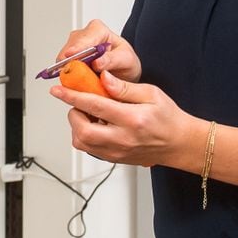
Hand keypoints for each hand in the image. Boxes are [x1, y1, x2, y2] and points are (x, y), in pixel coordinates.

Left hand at [48, 69, 199, 169]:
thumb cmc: (168, 118)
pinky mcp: (114, 159)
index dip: (73, 96)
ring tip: (90, 114)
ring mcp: (116, 152)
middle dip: (73, 113)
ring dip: (78, 126)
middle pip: (82, 131)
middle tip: (81, 103)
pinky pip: (89, 149)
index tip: (58, 90)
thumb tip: (103, 78)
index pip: (95, 106)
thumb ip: (124, 87)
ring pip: (82, 143)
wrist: (179, 143)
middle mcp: (122, 139)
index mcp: (132, 119)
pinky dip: (85, 136)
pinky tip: (97, 125)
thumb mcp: (151, 93)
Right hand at [56, 21, 140, 81]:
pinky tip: (80, 82)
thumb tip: (97, 62)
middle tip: (78, 78)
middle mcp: (82, 36)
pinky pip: (63, 70)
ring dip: (71, 73)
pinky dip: (70, 77)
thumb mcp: (126, 60)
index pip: (83, 39)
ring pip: (63, 61)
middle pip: (69, 50)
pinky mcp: (68, 61)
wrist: (123, 71)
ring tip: (84, 82)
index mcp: (97, 30)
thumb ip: (112, 60)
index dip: (76, 48)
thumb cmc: (124, 61)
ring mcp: (73, 49)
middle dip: (71, 64)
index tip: (71, 56)